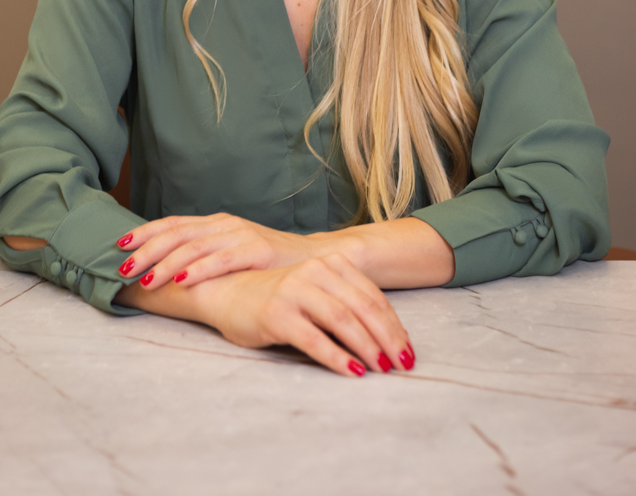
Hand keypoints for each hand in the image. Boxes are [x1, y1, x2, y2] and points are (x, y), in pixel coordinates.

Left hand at [116, 212, 315, 289]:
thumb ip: (206, 255)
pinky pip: (223, 259)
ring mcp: (242, 235)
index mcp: (216, 223)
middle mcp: (225, 225)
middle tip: (124, 267)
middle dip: (148, 250)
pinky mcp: (258, 251)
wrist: (314, 260)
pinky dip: (200, 269)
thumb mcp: (233, 253)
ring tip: (146, 279)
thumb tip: (166, 269)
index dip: (145, 233)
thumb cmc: (269, 262)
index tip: (119, 245)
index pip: (173, 224)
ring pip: (195, 246)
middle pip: (178, 234)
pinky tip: (183, 281)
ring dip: (167, 264)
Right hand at [202, 254, 414, 377]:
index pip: (371, 297)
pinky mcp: (277, 315)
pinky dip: (337, 357)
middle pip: (362, 308)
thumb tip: (387, 337)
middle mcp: (313, 272)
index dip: (394, 325)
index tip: (408, 350)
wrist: (228, 294)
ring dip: (367, 348)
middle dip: (388, 338)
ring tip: (382, 369)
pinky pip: (314, 339)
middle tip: (403, 364)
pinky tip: (352, 372)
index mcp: (328, 264)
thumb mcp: (316, 292)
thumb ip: (345, 302)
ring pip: (342, 321)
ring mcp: (294, 291)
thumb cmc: (278, 299)